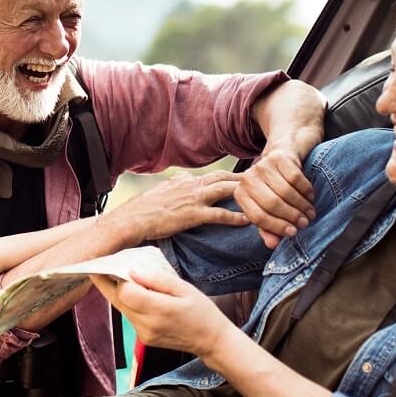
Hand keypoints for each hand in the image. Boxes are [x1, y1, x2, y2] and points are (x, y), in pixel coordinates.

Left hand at [89, 269, 235, 358]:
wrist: (211, 340)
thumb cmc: (202, 311)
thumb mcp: (185, 289)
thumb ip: (157, 279)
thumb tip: (132, 271)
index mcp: (160, 311)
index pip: (125, 292)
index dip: (118, 277)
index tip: (117, 263)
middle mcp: (148, 325)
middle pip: (117, 300)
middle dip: (108, 282)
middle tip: (103, 266)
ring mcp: (144, 334)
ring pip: (121, 308)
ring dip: (120, 292)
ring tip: (124, 277)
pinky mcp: (144, 338)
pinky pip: (129, 316)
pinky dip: (129, 303)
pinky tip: (137, 293)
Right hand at [103, 171, 250, 241]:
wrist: (130, 219)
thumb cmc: (142, 209)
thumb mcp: (161, 190)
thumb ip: (176, 184)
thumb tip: (183, 179)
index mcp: (184, 180)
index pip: (213, 175)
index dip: (231, 177)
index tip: (246, 179)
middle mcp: (191, 185)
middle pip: (225, 177)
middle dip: (246, 179)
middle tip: (265, 181)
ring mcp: (193, 199)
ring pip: (226, 190)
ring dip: (246, 193)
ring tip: (264, 197)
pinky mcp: (192, 215)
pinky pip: (221, 215)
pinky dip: (237, 217)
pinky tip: (249, 221)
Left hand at [236, 148, 315, 248]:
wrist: (280, 156)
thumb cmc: (272, 188)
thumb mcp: (266, 208)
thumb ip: (267, 227)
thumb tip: (272, 245)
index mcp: (240, 194)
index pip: (257, 216)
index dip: (277, 227)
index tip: (292, 233)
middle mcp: (247, 179)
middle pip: (272, 204)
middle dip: (291, 216)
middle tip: (304, 223)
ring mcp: (262, 167)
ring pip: (286, 192)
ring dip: (301, 205)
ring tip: (310, 212)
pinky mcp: (278, 158)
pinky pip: (296, 179)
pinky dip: (306, 191)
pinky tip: (310, 197)